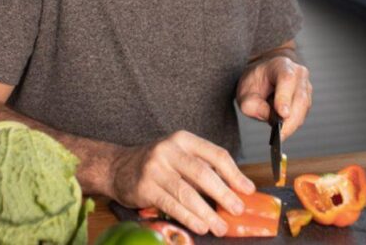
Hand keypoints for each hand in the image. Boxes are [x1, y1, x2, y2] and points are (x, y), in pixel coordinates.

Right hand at [109, 131, 255, 235]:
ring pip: (187, 193)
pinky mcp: (145, 187)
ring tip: (220, 226)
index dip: (235, 174)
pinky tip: (200, 226)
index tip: (248, 190)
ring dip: (207, 212)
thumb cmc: (157, 165)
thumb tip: (235, 191)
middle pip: (203, 173)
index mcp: (184, 139)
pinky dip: (188, 217)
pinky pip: (171, 205)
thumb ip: (204, 170)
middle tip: (238, 210)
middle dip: (224, 194)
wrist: (117, 167)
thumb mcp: (180, 158)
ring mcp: (155, 168)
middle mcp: (169, 150)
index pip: (216, 155)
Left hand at [235, 55, 311, 140]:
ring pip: (304, 108)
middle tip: (280, 135)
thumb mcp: (244, 92)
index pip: (286, 79)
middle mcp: (298, 73)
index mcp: (280, 65)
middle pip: (300, 97)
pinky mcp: (307, 99)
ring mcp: (305, 86)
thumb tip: (269, 116)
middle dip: (291, 119)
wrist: (263, 78)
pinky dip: (293, 123)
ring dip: (292, 123)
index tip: (282, 114)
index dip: (285, 97)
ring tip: (278, 132)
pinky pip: (303, 114)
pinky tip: (283, 128)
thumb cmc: (255, 83)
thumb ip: (251, 104)